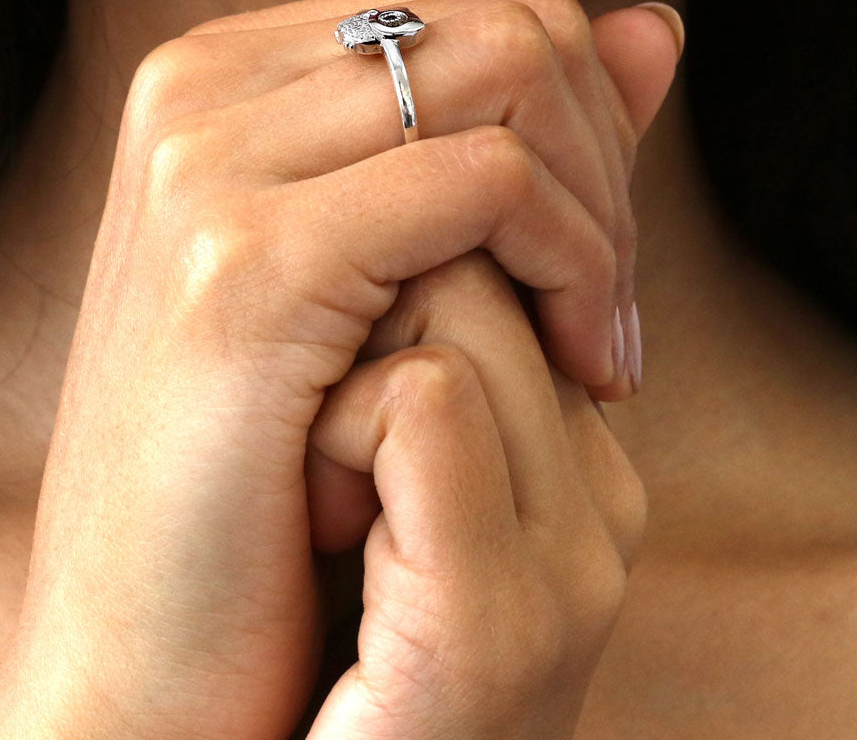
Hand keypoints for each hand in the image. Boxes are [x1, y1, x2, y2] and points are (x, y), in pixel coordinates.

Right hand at [0, 0, 680, 739]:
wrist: (140, 638)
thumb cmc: (266, 467)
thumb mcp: (399, 274)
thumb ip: (524, 134)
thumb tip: (659, 25)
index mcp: (219, 79)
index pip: (482, 1)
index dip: (579, 111)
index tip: (593, 250)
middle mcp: (198, 90)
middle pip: (513, 18)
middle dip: (606, 154)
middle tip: (608, 305)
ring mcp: (207, 162)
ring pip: (514, 72)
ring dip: (600, 213)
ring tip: (596, 342)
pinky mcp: (246, 261)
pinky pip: (490, 183)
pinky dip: (573, 263)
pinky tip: (576, 365)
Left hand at [304, 250, 647, 739]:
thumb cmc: (265, 600)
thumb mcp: (377, 461)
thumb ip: (423, 354)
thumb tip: (409, 237)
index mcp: (574, 465)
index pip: (512, 265)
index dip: (405, 273)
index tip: (338, 356)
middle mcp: (597, 505)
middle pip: (481, 269)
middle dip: (373, 315)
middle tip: (320, 439)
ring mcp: (569, 567)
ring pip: (453, 316)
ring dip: (341, 378)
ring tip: (318, 498)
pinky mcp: (499, 624)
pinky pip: (425, 401)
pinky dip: (337, 440)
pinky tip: (318, 528)